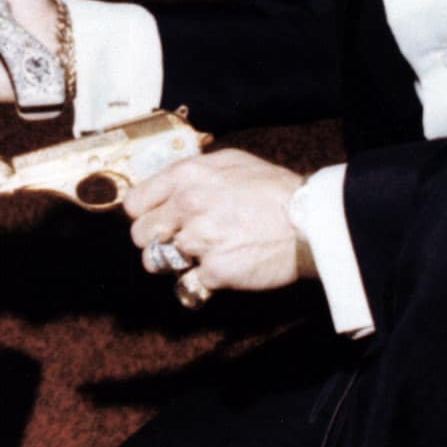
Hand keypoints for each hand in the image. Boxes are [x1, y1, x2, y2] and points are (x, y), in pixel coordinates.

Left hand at [125, 148, 314, 296]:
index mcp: (187, 176)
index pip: (135, 203)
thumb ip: (194, 172)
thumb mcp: (231, 162)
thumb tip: (167, 185)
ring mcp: (199, 240)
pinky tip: (224, 267)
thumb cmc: (274, 190)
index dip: (143, 214)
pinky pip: (189, 284)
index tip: (153, 220)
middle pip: (140, 234)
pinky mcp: (214, 271)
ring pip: (160, 261)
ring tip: (204, 254)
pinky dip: (203, 282)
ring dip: (178, 261)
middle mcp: (187, 206)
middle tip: (178, 241)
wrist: (311, 221)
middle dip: (156, 240)